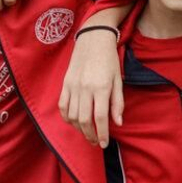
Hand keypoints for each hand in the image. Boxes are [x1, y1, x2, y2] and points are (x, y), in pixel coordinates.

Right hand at [59, 29, 123, 145]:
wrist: (93, 39)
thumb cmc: (109, 59)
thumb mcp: (118, 80)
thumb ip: (118, 103)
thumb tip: (118, 123)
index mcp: (102, 88)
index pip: (100, 118)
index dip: (102, 134)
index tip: (104, 143)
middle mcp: (86, 88)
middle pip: (85, 120)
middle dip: (90, 135)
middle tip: (96, 142)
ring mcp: (73, 86)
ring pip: (72, 116)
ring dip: (79, 129)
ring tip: (87, 133)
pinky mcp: (65, 83)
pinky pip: (62, 106)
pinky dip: (67, 117)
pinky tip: (74, 122)